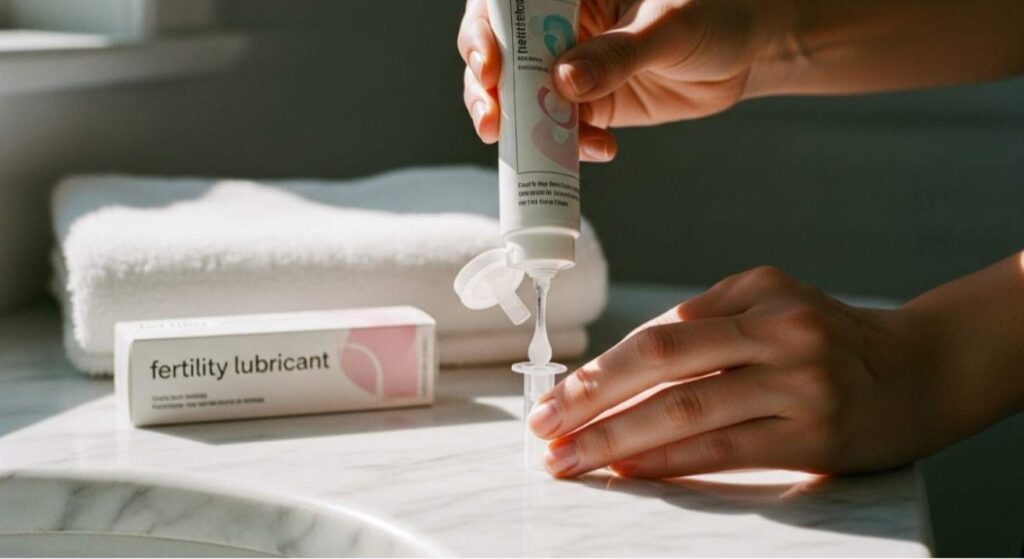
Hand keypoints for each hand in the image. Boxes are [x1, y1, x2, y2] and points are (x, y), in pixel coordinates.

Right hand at [457, 0, 776, 161]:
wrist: (750, 48)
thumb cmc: (715, 11)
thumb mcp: (669, 26)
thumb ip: (618, 54)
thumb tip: (565, 82)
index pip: (506, 5)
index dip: (484, 33)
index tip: (487, 65)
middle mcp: (562, 25)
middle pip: (501, 54)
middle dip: (487, 90)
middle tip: (493, 120)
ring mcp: (574, 66)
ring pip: (524, 98)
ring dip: (519, 128)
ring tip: (531, 151)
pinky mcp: (592, 103)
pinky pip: (563, 129)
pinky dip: (568, 147)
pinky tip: (599, 149)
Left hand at [527, 266, 961, 477]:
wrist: (920, 372)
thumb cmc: (829, 338)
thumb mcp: (773, 303)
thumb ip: (706, 320)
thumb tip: (624, 368)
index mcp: (759, 293)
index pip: (660, 332)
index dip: (601, 368)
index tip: (555, 397)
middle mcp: (777, 331)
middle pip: (662, 360)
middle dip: (591, 398)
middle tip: (543, 426)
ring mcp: (798, 382)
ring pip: (687, 408)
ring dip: (617, 437)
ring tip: (570, 457)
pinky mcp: (812, 435)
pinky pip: (724, 448)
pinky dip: (669, 460)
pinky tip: (628, 470)